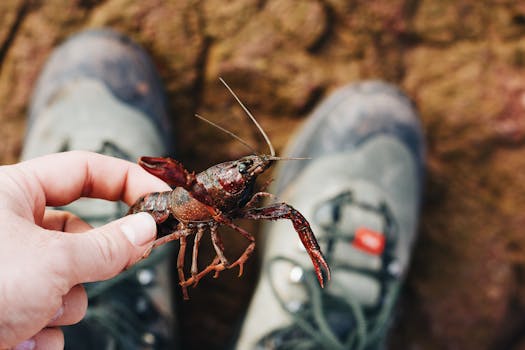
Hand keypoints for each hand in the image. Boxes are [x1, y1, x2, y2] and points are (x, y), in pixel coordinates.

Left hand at [0, 151, 170, 348]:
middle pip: (83, 233)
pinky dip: (45, 328)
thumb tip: (148, 228)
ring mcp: (13, 268)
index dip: (127, 179)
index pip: (85, 170)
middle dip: (92, 261)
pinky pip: (51, 310)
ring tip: (34, 315)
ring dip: (64, 303)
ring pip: (70, 279)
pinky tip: (20, 339)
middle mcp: (13, 227)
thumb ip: (108, 246)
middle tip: (122, 263)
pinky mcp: (11, 304)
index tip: (161, 197)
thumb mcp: (52, 262)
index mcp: (14, 193)